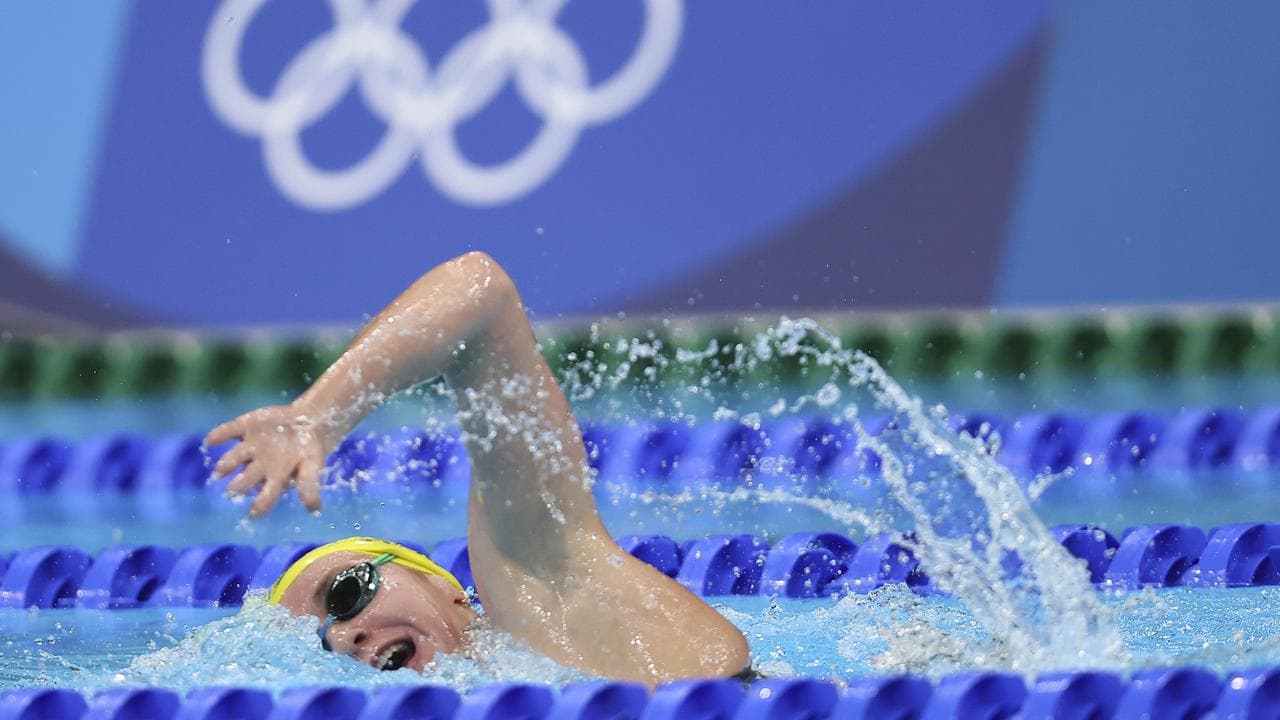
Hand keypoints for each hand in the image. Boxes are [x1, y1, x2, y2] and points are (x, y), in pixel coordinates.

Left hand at [205, 403, 328, 516]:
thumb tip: (314, 510)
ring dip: (227, 463)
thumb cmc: (308, 449)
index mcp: (274, 478)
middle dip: (238, 486)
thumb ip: (310, 484)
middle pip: (245, 479)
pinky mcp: (245, 427)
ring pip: (234, 457)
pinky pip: (229, 430)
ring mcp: (250, 446)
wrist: (308, 422)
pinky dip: (219, 435)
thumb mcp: (314, 464)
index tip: (253, 514)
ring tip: (221, 469)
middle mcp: (258, 466)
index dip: (260, 505)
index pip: (266, 497)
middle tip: (231, 491)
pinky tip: (210, 440)